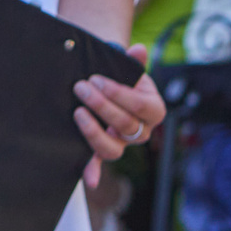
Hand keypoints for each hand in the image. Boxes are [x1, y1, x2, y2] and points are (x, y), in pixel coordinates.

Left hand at [74, 55, 165, 184]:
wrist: (107, 82)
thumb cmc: (119, 74)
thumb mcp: (126, 65)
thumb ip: (132, 60)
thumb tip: (138, 50)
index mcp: (153, 109)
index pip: (139, 106)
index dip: (117, 94)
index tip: (96, 79)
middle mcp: (140, 131)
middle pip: (124, 125)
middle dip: (101, 106)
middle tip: (81, 87)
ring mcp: (122, 143)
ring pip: (113, 148)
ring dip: (94, 133)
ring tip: (78, 113)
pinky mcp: (103, 148)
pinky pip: (99, 163)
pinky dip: (93, 172)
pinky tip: (89, 180)